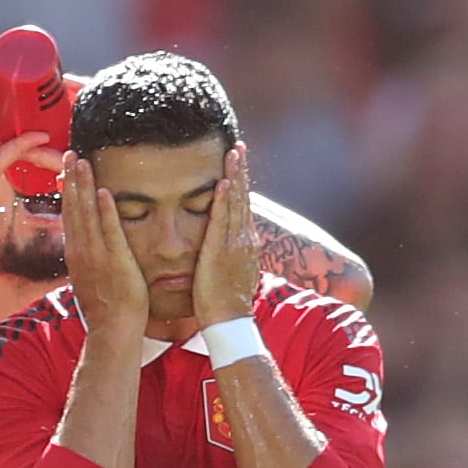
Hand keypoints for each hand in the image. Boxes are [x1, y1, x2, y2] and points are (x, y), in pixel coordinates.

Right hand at [61, 154, 147, 337]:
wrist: (113, 329)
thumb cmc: (106, 307)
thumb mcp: (89, 278)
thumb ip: (87, 258)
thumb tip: (86, 245)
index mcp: (75, 253)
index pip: (69, 214)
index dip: (67, 190)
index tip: (66, 169)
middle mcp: (81, 250)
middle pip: (73, 207)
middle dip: (71, 179)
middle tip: (70, 153)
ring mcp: (96, 255)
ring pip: (86, 213)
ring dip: (83, 186)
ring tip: (82, 161)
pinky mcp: (115, 260)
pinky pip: (110, 230)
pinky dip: (105, 210)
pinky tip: (103, 190)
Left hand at [189, 140, 262, 328]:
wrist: (228, 321)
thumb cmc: (225, 301)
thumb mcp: (231, 271)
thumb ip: (230, 254)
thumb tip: (229, 246)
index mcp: (245, 242)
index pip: (243, 206)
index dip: (241, 183)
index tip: (238, 163)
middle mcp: (244, 239)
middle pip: (243, 198)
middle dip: (241, 171)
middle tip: (238, 146)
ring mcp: (235, 244)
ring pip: (236, 203)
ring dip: (235, 176)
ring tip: (233, 152)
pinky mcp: (222, 251)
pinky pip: (222, 221)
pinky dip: (224, 200)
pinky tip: (223, 182)